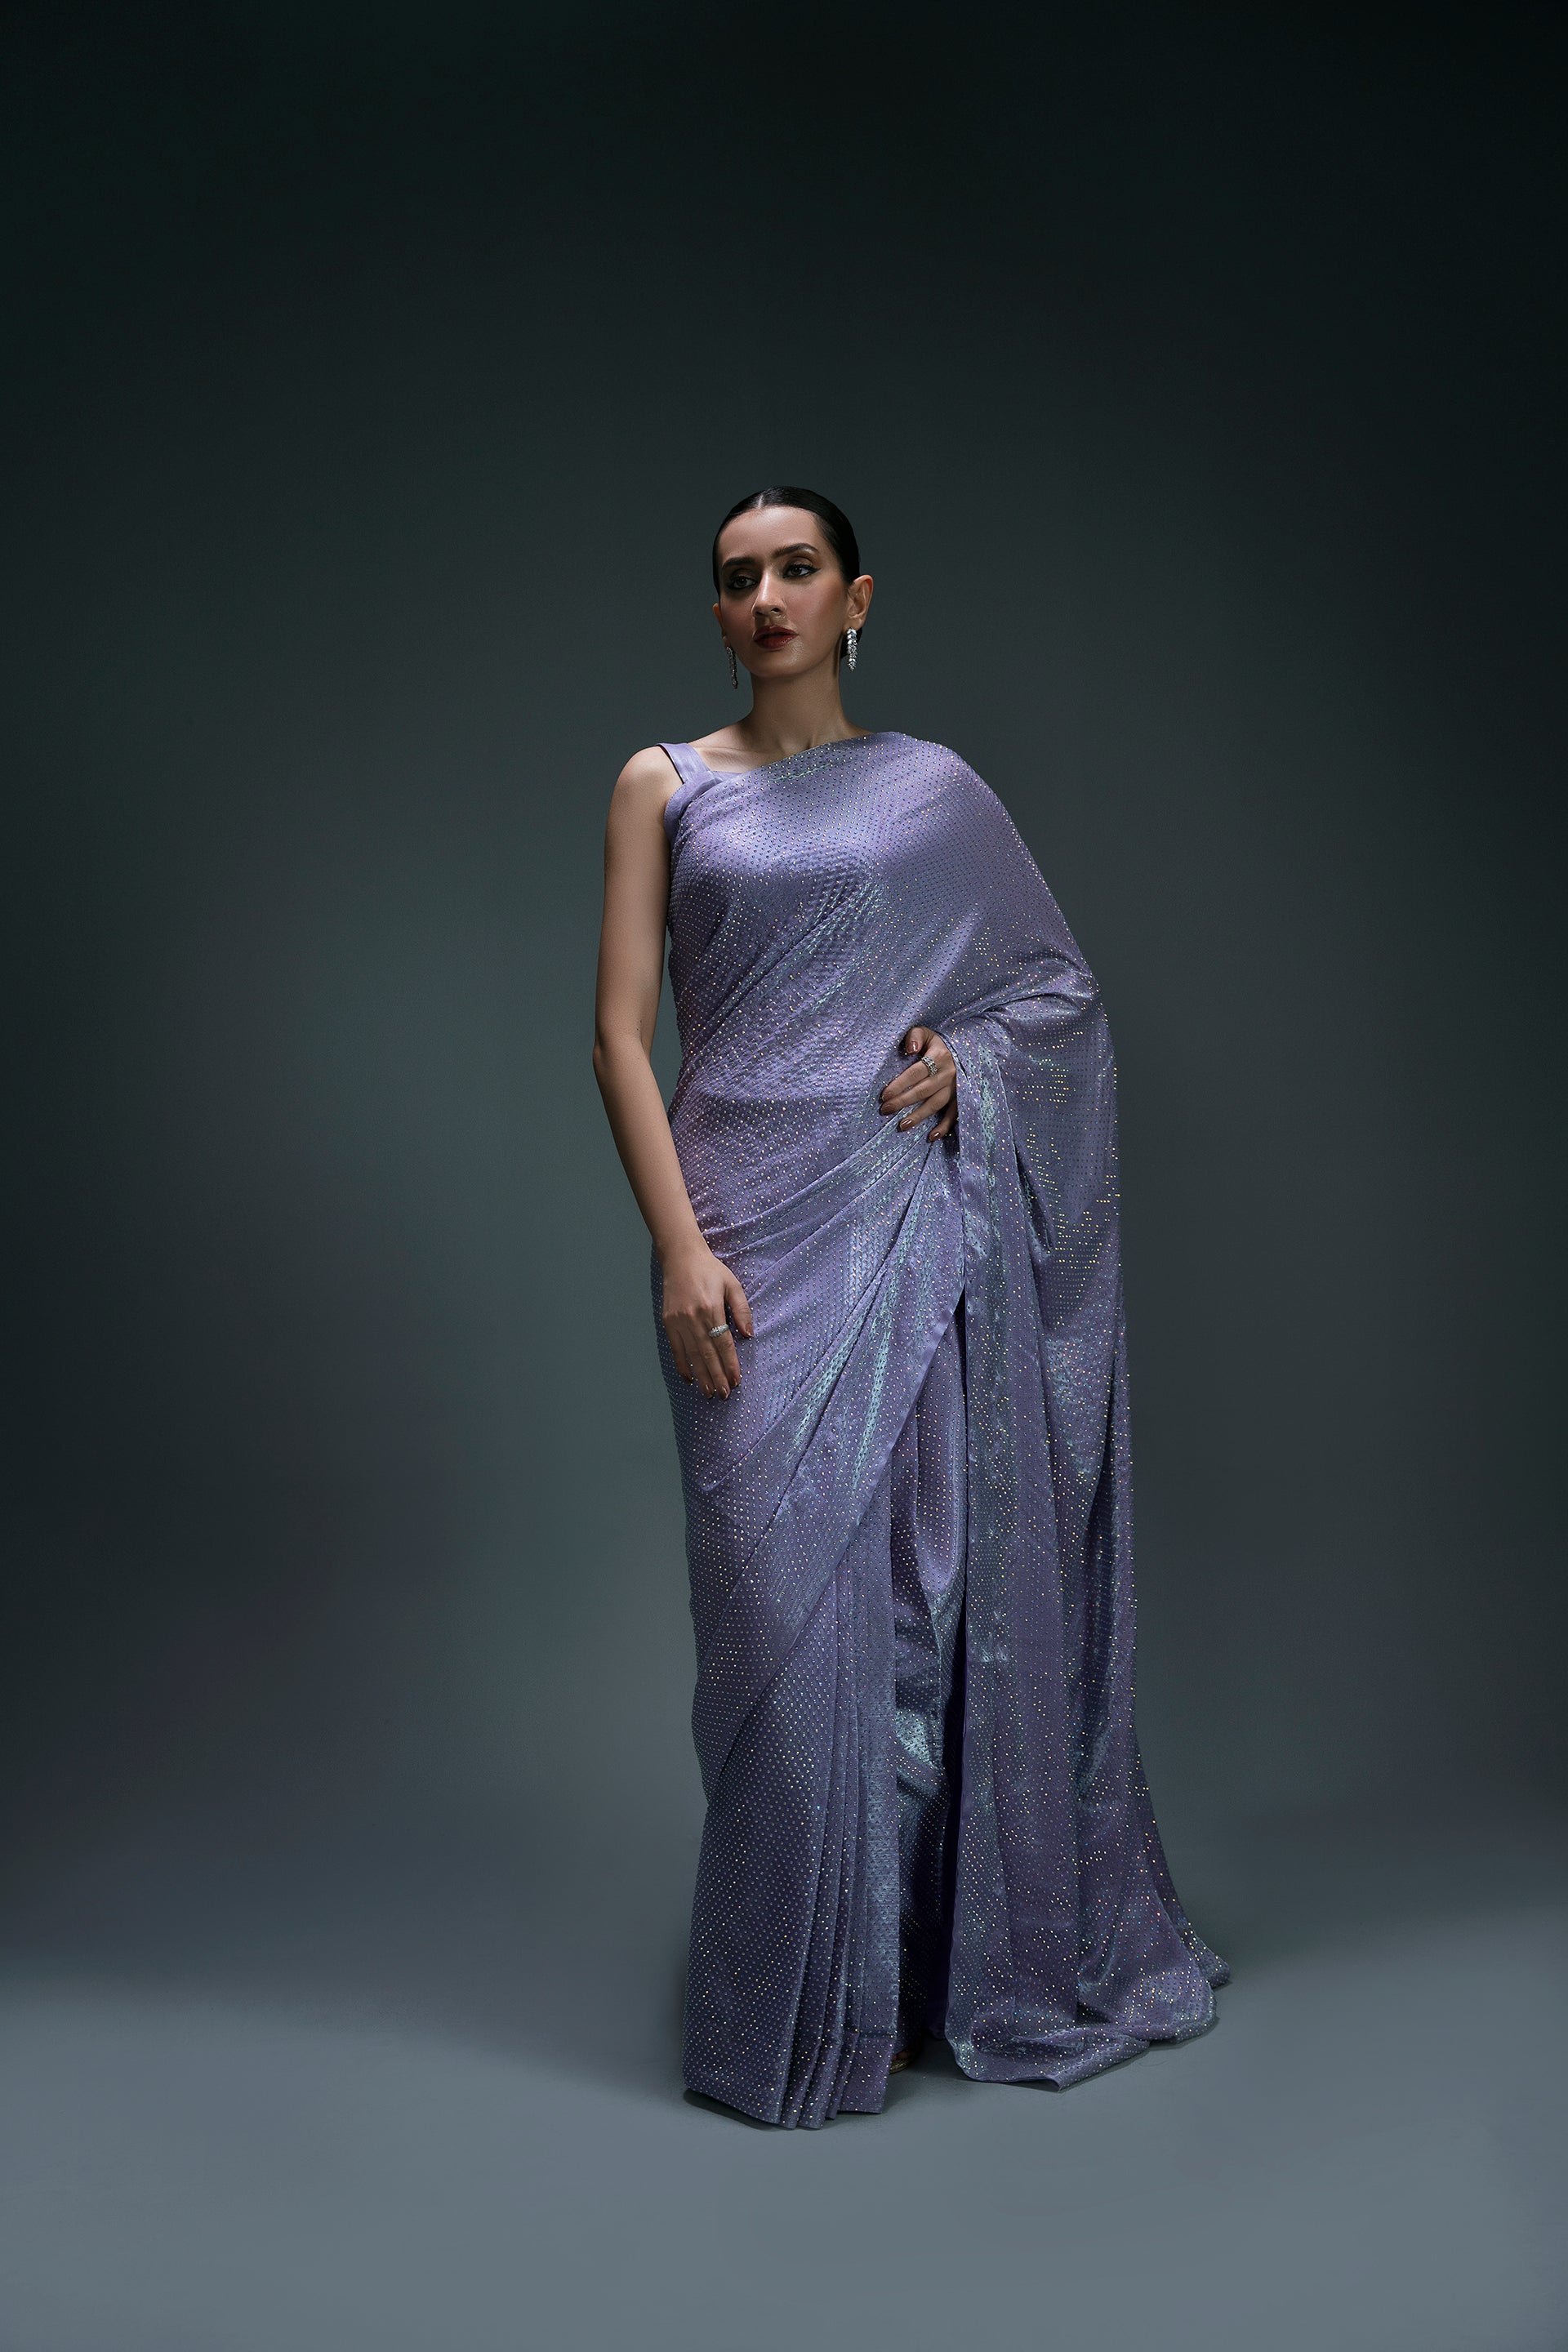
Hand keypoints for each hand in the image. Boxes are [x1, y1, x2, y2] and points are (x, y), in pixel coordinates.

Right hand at [660, 1239, 753, 1398]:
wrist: (680, 1258)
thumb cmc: (710, 1271)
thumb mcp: (732, 1284)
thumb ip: (742, 1309)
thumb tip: (748, 1334)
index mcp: (711, 1307)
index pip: (722, 1343)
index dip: (729, 1363)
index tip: (736, 1380)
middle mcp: (693, 1317)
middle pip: (706, 1353)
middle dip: (716, 1376)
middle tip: (724, 1394)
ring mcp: (678, 1321)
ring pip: (691, 1355)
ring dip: (701, 1376)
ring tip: (709, 1393)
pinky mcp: (668, 1322)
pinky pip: (675, 1349)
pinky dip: (682, 1365)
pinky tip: (689, 1379)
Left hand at [879, 1025, 956, 1139]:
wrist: (965, 1049)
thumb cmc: (937, 1043)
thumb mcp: (926, 1032)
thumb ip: (915, 1036)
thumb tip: (909, 1048)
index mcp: (939, 1057)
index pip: (915, 1073)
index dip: (899, 1084)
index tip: (884, 1095)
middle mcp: (949, 1074)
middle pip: (923, 1091)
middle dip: (902, 1102)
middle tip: (885, 1110)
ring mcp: (956, 1088)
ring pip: (935, 1104)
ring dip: (919, 1116)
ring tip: (902, 1125)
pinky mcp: (961, 1097)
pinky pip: (953, 1115)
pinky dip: (944, 1127)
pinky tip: (931, 1137)